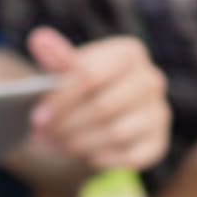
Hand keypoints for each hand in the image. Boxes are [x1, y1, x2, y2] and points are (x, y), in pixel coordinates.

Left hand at [26, 29, 169, 171]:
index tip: (37, 117)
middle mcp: (151, 79)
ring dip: (80, 143)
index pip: (90, 76)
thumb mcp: (64, 67)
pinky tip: (84, 155)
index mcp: (128, 52)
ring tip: (58, 144)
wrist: (96, 107)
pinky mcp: (159, 141)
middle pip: (104, 107)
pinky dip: (104, 158)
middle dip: (68, 124)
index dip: (60, 100)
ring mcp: (159, 111)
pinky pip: (132, 156)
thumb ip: (54, 56)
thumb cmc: (77, 84)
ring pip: (117, 133)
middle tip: (43, 134)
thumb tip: (39, 39)